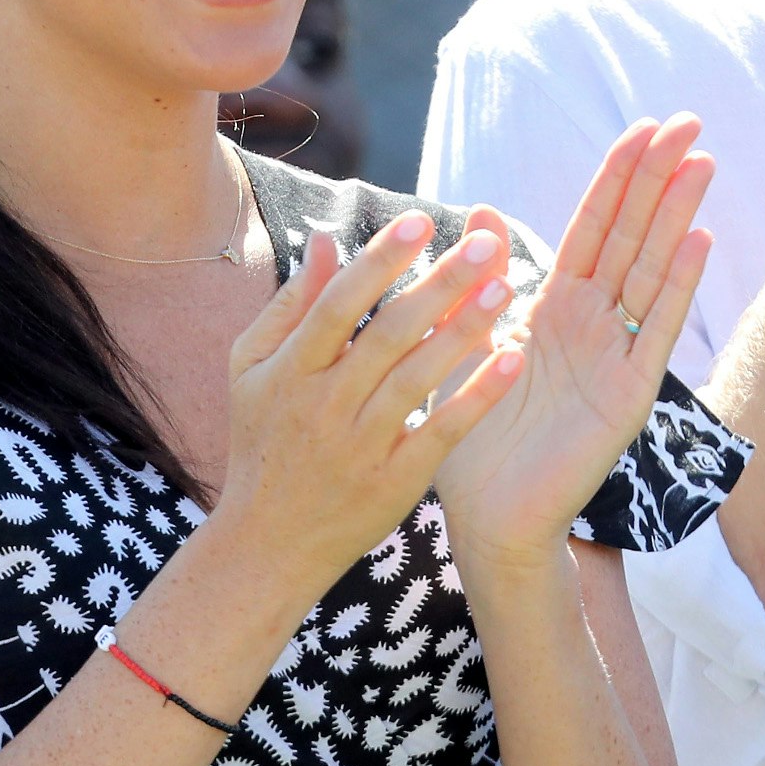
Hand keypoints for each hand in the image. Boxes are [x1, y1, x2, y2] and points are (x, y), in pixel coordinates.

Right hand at [218, 209, 521, 594]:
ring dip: (464, 332)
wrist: (267, 544)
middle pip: (389, 335)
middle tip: (487, 244)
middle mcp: (325, 405)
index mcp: (290, 370)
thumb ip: (291, 304)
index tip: (420, 221)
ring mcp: (362, 446)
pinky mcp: (396, 482)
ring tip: (505, 288)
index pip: (339, 304)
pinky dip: (477, 396)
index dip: (379, 260)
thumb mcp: (251, 369)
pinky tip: (512, 360)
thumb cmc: (262, 441)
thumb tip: (324, 237)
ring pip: (418, 379)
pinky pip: (442, 433)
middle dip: (439, 284)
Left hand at [432, 117, 715, 571]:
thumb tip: (477, 209)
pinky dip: (675, 285)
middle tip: (688, 121)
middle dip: (657, 179)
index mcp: (555, 308)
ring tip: (701, 162)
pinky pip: (654, 331)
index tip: (643, 127)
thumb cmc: (475, 437)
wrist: (487, 515)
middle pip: (631, 236)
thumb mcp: (467, 342)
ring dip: (675, 216)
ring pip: (649, 271)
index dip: (617, 178)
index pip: (592, 228)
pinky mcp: (628, 396)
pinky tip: (697, 240)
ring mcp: (617, 357)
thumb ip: (479, 279)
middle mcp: (593, 325)